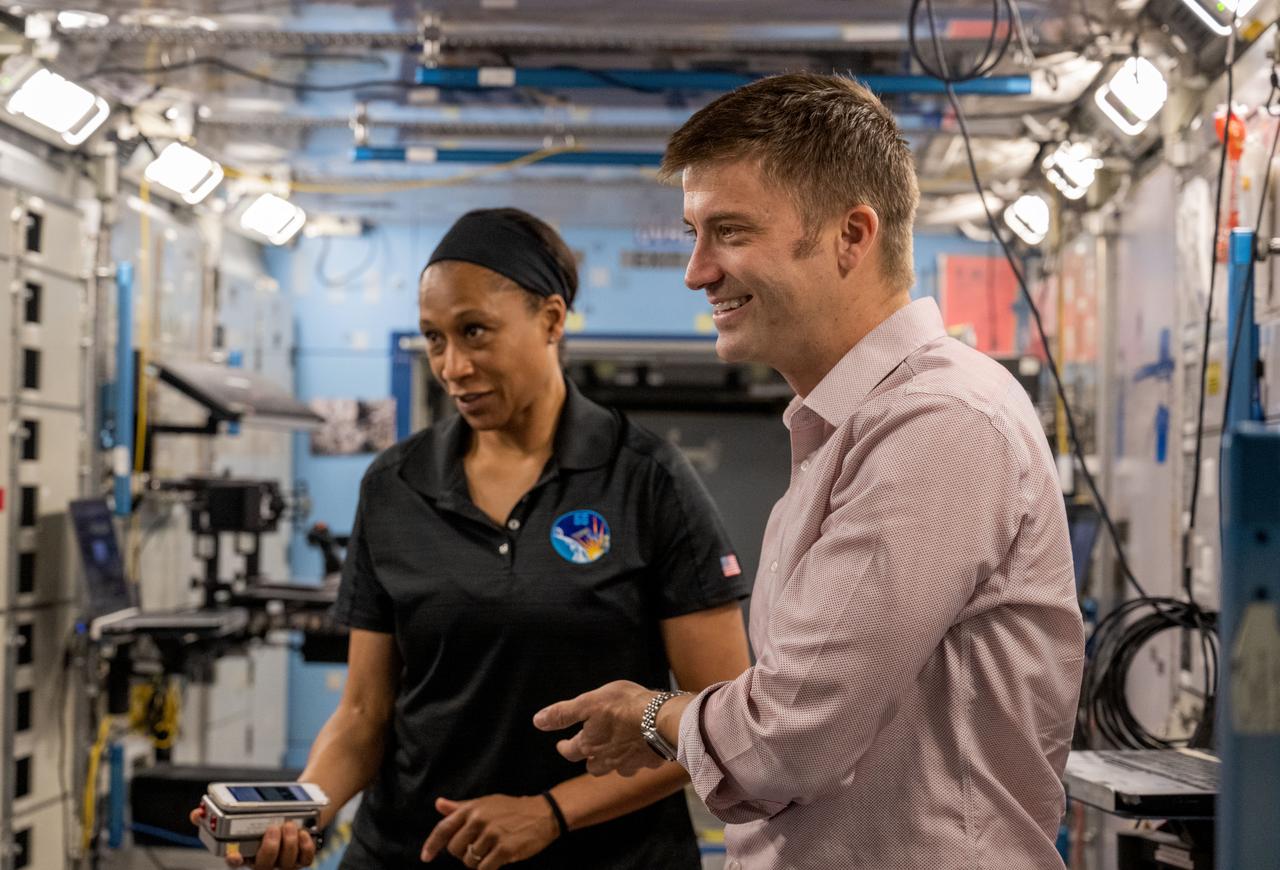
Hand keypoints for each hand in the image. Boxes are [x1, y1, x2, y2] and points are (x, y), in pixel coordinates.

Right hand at [188, 808, 315, 869]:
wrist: (297, 808)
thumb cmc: (265, 814)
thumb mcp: (243, 810)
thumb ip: (216, 813)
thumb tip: (196, 814)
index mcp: (246, 852)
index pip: (235, 863)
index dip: (233, 861)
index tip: (233, 855)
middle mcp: (264, 860)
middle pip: (263, 867)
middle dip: (269, 849)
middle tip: (273, 828)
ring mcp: (284, 862)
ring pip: (286, 864)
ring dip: (288, 844)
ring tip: (288, 825)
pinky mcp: (302, 857)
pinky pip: (305, 860)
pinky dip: (305, 847)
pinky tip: (302, 832)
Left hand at [420, 794, 557, 867]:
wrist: (542, 814)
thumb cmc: (511, 809)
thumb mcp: (485, 803)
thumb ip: (461, 808)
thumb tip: (439, 804)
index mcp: (473, 808)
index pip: (444, 828)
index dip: (432, 844)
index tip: (425, 857)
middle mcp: (480, 820)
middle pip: (455, 850)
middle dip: (463, 853)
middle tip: (478, 848)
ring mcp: (493, 835)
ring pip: (470, 861)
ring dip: (478, 861)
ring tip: (491, 850)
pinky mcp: (505, 850)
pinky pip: (485, 869)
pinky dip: (489, 868)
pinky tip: (498, 858)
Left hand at [533, 680, 664, 776]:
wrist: (661, 720)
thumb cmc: (624, 706)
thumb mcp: (588, 702)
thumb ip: (563, 713)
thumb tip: (537, 721)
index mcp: (590, 745)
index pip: (570, 752)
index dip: (564, 748)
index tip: (561, 745)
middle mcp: (608, 759)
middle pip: (593, 767)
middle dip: (589, 760)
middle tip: (589, 751)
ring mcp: (630, 763)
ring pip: (618, 769)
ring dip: (614, 763)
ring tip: (615, 754)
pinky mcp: (650, 760)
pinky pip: (642, 764)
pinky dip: (639, 759)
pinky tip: (642, 750)